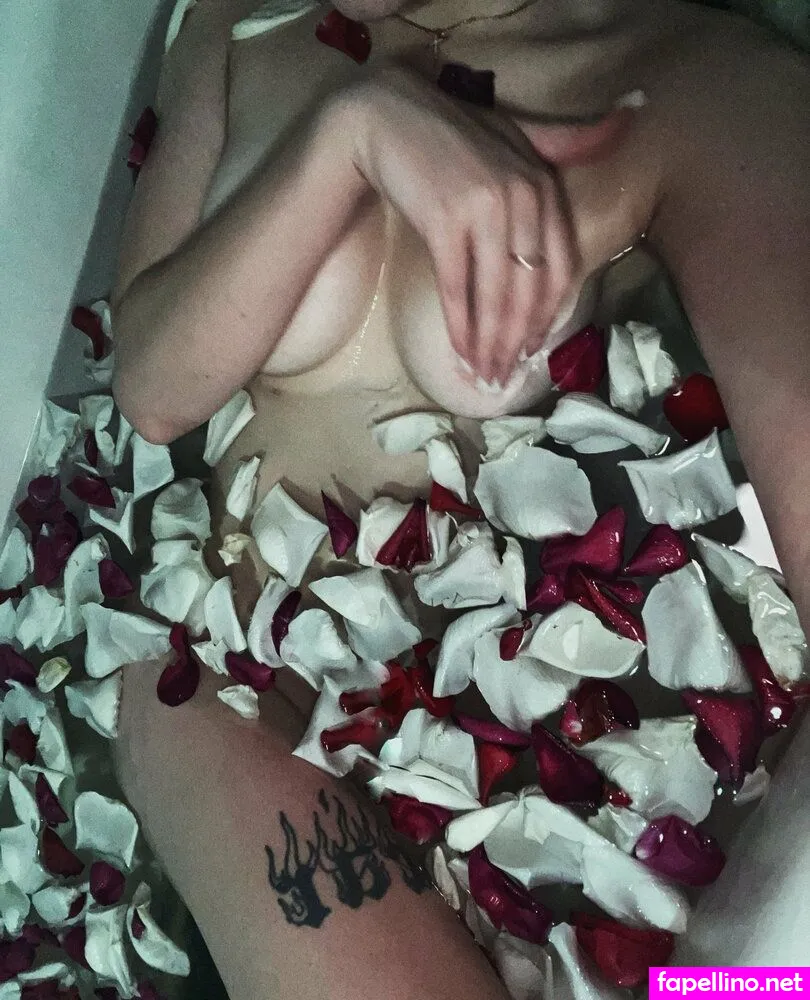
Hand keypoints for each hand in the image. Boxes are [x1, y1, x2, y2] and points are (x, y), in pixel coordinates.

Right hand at [340, 67, 627, 383]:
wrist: (389, 117)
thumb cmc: (454, 134)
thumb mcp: (518, 135)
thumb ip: (568, 142)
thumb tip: (633, 116)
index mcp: (544, 185)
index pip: (560, 269)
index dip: (548, 318)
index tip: (534, 350)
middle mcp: (522, 198)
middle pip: (528, 290)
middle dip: (517, 342)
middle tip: (504, 377)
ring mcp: (483, 210)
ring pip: (494, 296)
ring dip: (489, 344)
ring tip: (483, 375)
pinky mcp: (443, 222)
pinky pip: (456, 288)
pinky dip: (459, 326)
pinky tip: (460, 352)